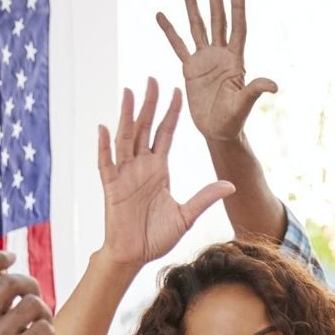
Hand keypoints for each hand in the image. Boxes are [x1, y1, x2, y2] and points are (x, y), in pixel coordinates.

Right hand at [98, 79, 235, 271]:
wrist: (136, 256)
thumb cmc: (157, 237)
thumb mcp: (186, 216)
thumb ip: (205, 198)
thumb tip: (230, 185)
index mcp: (159, 170)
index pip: (165, 134)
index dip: (170, 113)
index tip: (176, 91)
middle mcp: (141, 167)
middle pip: (144, 128)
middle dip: (149, 104)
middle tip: (152, 79)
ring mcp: (125, 174)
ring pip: (125, 138)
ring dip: (126, 116)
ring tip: (129, 92)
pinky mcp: (111, 187)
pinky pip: (106, 163)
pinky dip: (104, 146)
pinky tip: (104, 127)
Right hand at [156, 0, 276, 143]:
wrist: (218, 131)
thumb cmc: (234, 120)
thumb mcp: (245, 104)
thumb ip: (256, 91)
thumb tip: (274, 86)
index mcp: (235, 60)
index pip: (237, 28)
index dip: (237, 8)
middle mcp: (220, 55)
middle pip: (217, 19)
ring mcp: (204, 59)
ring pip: (197, 26)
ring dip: (193, 5)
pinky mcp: (190, 69)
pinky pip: (178, 45)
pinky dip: (169, 31)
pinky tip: (161, 15)